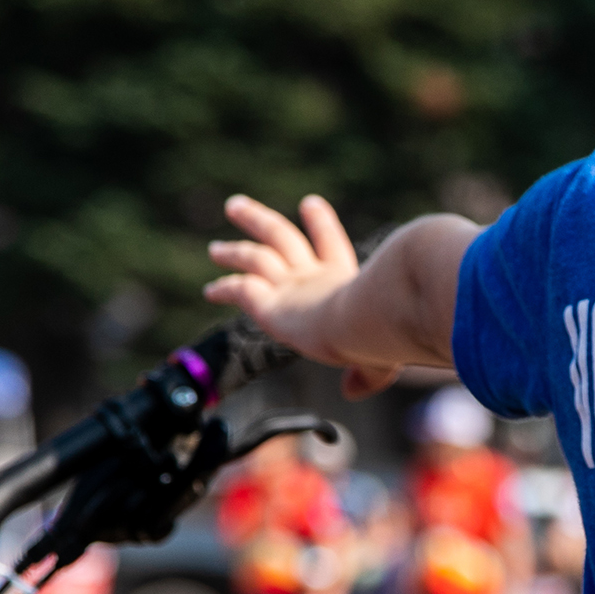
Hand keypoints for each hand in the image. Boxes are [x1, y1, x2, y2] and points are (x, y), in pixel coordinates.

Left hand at [205, 194, 402, 398]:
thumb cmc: (383, 335)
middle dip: (258, 221)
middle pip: (281, 237)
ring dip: (233, 252)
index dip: (320, 223)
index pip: (330, 244)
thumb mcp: (383, 359)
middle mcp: (313, 276)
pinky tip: (211, 292)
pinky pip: (239, 290)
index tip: (309, 203)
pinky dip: (225, 289)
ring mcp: (289, 287)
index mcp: (345, 279)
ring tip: (214, 248)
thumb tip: (352, 389)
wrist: (368, 322)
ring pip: (254, 258)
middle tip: (236, 207)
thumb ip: (368, 376)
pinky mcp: (269, 303)